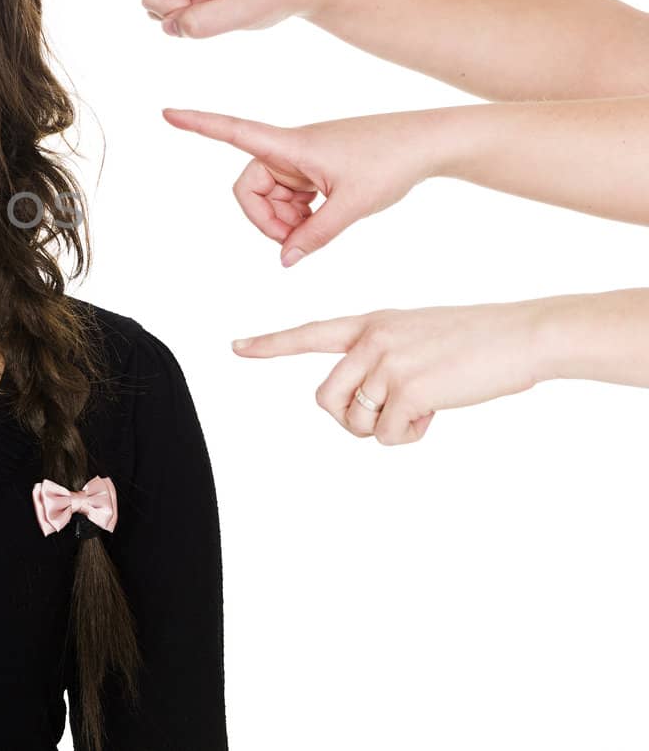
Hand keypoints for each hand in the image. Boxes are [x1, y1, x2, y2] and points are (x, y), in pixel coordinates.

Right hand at [86, 0, 340, 37]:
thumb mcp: (243, 10)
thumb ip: (202, 24)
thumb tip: (169, 27)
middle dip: (176, 10)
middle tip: (216, 5)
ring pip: (157, 5)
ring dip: (185, 15)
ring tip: (219, 3)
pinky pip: (168, 11)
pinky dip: (188, 17)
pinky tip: (213, 6)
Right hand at [162, 106, 437, 266]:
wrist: (428, 143)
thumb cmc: (392, 162)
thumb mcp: (352, 206)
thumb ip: (315, 236)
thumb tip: (285, 259)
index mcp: (291, 145)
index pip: (233, 131)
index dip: (198, 124)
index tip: (166, 113)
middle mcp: (289, 149)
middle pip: (249, 187)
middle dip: (264, 218)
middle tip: (293, 241)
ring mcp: (302, 160)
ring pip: (270, 196)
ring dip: (284, 221)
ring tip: (316, 231)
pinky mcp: (315, 169)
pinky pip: (290, 196)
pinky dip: (299, 216)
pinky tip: (323, 220)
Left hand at [230, 301, 548, 444]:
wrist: (521, 335)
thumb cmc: (477, 340)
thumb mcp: (417, 334)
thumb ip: (381, 359)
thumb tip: (366, 408)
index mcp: (370, 322)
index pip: (308, 333)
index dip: (269, 344)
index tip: (235, 346)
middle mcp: (370, 340)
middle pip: (325, 399)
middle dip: (350, 419)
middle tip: (389, 415)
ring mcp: (387, 363)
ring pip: (357, 421)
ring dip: (387, 428)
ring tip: (423, 407)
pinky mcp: (409, 389)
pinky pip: (391, 435)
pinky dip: (413, 434)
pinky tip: (438, 411)